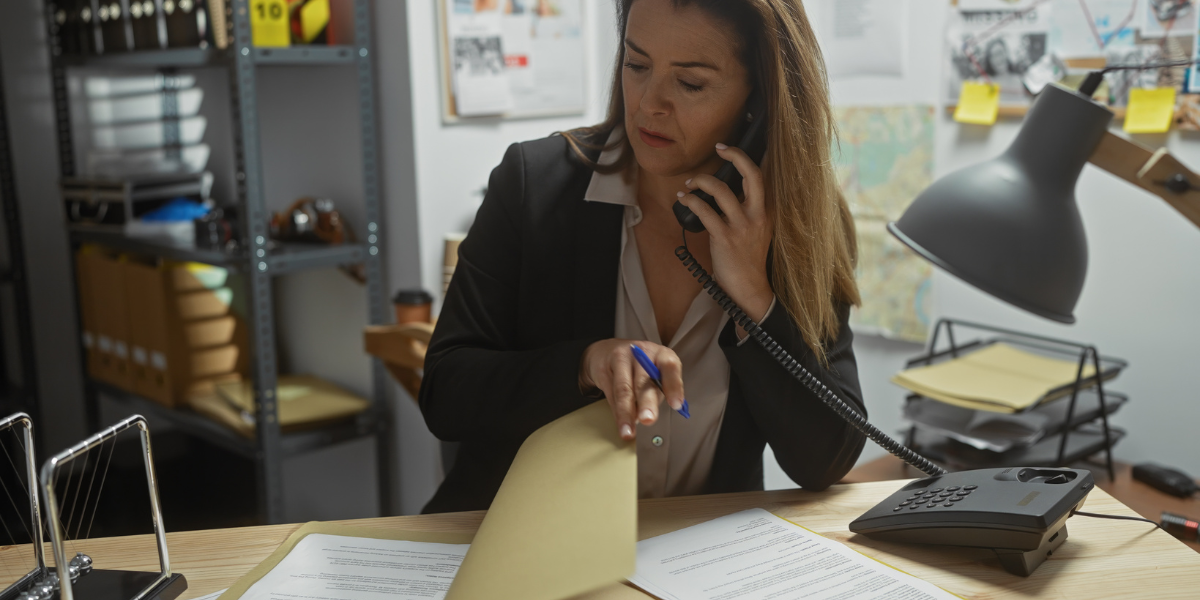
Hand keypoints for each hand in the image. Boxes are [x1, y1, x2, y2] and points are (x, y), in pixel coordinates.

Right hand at [579, 339, 684, 440]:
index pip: (670, 366)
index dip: (674, 386)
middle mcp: (641, 353)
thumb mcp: (653, 373)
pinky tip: (621, 424)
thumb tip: (650, 417)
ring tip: (628, 432)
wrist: (606, 352)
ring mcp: (620, 359)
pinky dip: (616, 413)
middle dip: (647, 402)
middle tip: (648, 420)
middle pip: (644, 380)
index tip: (676, 405)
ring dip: (626, 413)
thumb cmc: (639, 368)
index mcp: (660, 354)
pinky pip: (611, 394)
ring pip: (624, 389)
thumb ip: (656, 392)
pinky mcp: (602, 369)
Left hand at [677, 143, 774, 329]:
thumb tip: (728, 190)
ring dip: (701, 182)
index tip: (732, 146)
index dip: (752, 156)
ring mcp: (742, 225)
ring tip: (690, 184)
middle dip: (734, 155)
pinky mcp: (725, 237)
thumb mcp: (758, 230)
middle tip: (719, 148)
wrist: (750, 289)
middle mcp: (758, 214)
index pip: (764, 176)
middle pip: (752, 174)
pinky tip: (684, 199)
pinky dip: (691, 201)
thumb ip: (749, 210)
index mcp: (768, 211)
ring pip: (721, 190)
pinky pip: (705, 211)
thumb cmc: (749, 259)